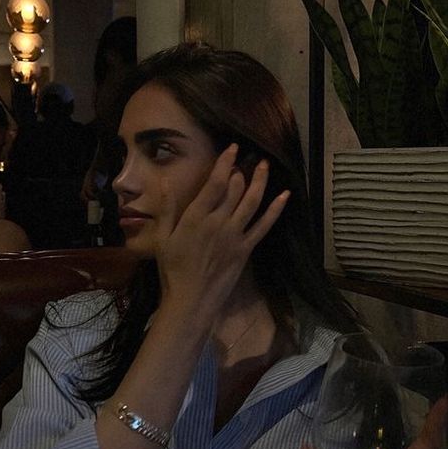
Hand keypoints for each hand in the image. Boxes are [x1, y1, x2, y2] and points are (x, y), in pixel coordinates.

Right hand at [156, 144, 289, 316]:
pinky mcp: (246, 249)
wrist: (190, 300)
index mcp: (196, 217)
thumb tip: (166, 183)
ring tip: (264, 165)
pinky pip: (264, 225)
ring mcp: (234, 235)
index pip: (215, 182)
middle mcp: (218, 222)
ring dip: (260, 181)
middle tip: (247, 156)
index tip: (231, 148)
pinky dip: (275, 210)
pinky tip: (285, 196)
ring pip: (251, 202)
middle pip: (235, 188)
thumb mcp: (162, 238)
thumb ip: (166, 209)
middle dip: (241, 169)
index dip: (225, 162)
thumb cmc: (172, 270)